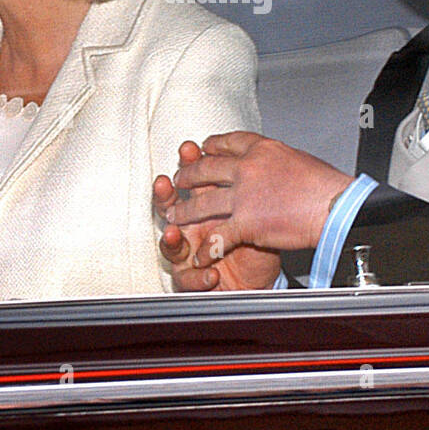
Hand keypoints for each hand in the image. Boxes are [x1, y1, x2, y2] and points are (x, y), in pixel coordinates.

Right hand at [155, 168, 280, 290]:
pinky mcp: (193, 279)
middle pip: (170, 208)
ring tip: (173, 233)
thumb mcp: (255, 217)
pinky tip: (210, 272)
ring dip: (170, 238)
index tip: (189, 150)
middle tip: (164, 184)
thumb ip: (244, 194)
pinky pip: (187, 279)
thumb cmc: (258, 245)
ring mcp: (189, 253)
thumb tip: (246, 163)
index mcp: (207, 206)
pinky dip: (197, 276)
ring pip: (170, 245)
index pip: (193, 182)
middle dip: (165, 196)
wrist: (264, 279)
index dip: (189, 165)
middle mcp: (192, 227)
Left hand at [167, 133, 352, 258]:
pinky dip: (208, 249)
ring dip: (186, 212)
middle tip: (179, 180)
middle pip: (207, 169)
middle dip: (188, 176)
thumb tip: (272, 165)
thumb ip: (276, 162)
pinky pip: (219, 237)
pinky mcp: (246, 222)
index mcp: (262, 150)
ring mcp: (243, 195)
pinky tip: (202, 255)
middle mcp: (248, 168)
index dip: (211, 146)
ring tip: (175, 217)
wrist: (335, 206)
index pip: (228, 142)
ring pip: (204, 203)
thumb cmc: (326, 186)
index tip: (203, 149)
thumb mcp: (298, 159)